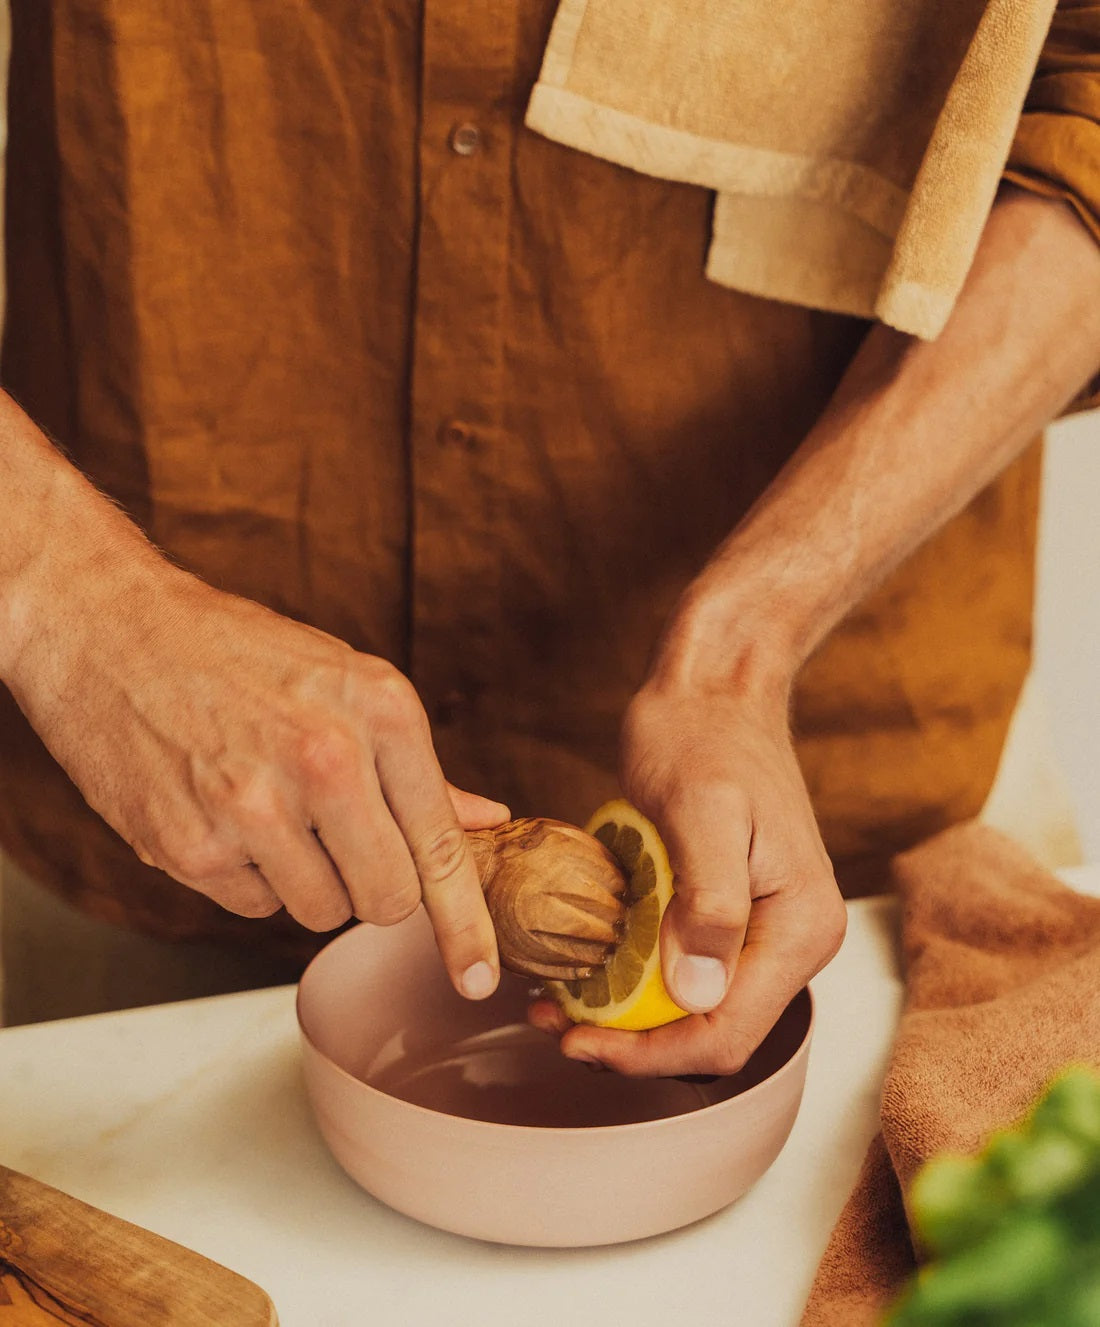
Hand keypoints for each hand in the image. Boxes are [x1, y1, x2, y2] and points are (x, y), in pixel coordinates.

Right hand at [6, 553, 508, 998]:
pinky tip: (220, 811)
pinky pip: (253, 906)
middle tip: (340, 841)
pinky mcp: (190, 846)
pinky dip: (246, 876)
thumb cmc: (237, 651)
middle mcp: (327, 759)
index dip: (465, 924)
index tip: (477, 978)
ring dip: (306, 880)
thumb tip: (490, 821)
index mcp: (381, 710)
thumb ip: (419, 768)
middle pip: (388, 899)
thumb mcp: (344, 682)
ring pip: (321, 913)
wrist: (109, 627)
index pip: (441, 845)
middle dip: (374, 889)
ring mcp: (254, 807)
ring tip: (269, 806)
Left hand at [530, 673, 845, 1074]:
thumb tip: (698, 995)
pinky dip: (633, 979)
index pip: (727, 1032)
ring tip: (556, 1002)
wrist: (715, 690)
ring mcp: (763, 927)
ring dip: (626, 1018)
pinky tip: (585, 966)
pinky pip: (685, 969)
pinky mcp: (731, 911)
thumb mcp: (701, 812)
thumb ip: (709, 903)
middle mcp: (793, 938)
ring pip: (695, 1008)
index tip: (577, 1041)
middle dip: (632, 1043)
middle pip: (712, 1031)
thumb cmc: (704, 735)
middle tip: (553, 1024)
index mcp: (801, 926)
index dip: (650, 1054)